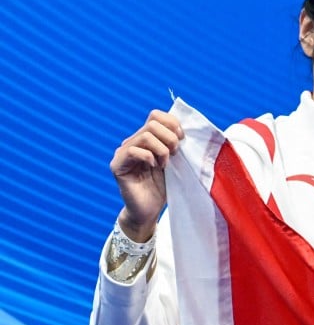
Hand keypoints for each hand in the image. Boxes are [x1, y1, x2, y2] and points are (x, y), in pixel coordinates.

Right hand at [110, 110, 182, 240]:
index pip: (156, 115)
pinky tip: (155, 168)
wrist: (150, 210)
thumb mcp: (175, 160)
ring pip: (146, 136)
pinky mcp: (117, 165)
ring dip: (162, 149)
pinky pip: (134, 151)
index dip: (172, 123)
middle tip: (176, 154)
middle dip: (170, 137)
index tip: (183, 138)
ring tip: (165, 163)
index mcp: (146, 137)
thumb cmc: (165, 185)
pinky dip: (150, 158)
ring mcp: (123, 153)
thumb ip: (175, 142)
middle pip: (153, 123)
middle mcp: (132, 141)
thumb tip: (185, 126)